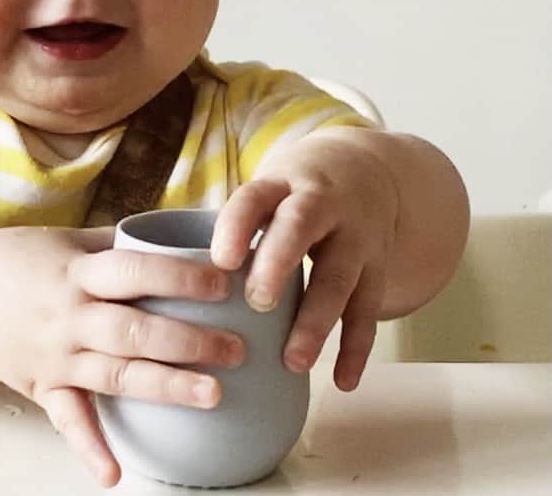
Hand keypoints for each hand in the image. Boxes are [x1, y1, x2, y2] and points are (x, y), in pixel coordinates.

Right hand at [0, 226, 245, 487]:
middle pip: (132, 329)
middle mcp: (67, 315)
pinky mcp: (41, 386)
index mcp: (76, 271)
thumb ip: (118, 242)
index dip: (178, 278)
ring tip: (212, 394)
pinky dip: (88, 448)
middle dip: (186, 341)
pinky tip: (113, 475)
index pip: (133, 272)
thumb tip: (181, 234)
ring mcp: (54, 354)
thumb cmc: (18, 259)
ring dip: (163, 385)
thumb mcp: (65, 239)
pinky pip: (67, 420)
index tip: (222, 283)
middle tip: (236, 348)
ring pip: (113, 374)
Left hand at [210, 130, 399, 390]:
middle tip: (257, 303)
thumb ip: (231, 230)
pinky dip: (356, 348)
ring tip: (293, 361)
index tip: (220, 261)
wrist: (365, 172)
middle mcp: (320, 205)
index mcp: (280, 185)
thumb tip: (175, 284)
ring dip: (317, 321)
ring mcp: (354, 237)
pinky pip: (368, 310)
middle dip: (278, 264)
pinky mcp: (377, 268)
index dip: (237, 226)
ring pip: (338, 277)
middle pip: (300, 230)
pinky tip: (342, 381)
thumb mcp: (265, 192)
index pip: (254, 197)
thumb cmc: (291, 195)